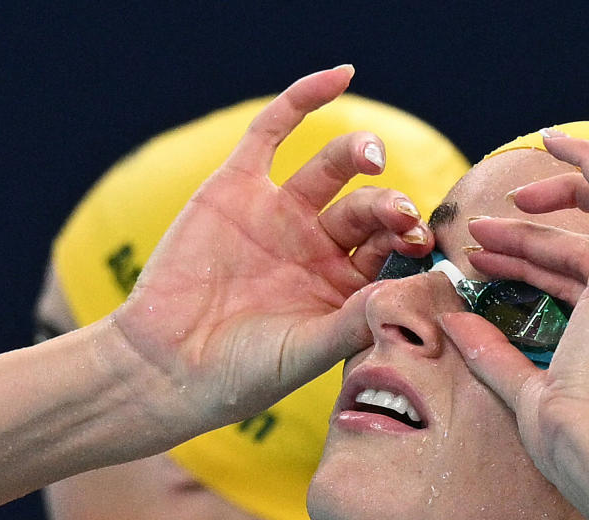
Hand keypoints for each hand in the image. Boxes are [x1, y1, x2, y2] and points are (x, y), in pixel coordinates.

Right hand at [110, 65, 432, 431]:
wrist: (165, 366)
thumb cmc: (242, 373)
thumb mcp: (307, 351)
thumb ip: (356, 321)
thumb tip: (407, 293)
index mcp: (345, 286)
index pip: (394, 250)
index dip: (412, 240)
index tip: (423, 242)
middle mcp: (318, 246)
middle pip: (370, 208)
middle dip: (389, 206)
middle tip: (399, 213)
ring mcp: (280, 213)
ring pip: (333, 168)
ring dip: (360, 153)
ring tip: (372, 155)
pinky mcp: (237, 186)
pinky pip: (274, 130)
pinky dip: (304, 100)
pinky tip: (340, 77)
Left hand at [440, 131, 588, 491]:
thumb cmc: (572, 446)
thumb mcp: (527, 391)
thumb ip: (496, 356)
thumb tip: (457, 324)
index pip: (585, 280)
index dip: (534, 264)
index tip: (488, 261)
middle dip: (538, 234)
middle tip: (480, 238)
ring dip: (540, 215)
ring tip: (479, 229)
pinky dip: (586, 162)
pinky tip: (552, 140)